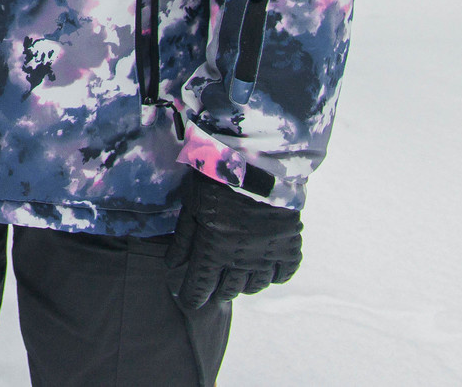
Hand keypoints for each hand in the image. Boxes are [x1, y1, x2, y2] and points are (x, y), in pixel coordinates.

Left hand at [166, 172, 302, 309]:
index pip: (200, 287)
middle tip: (212, 286)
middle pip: (228, 290)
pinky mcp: (289, 246)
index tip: (188, 299)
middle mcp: (241, 260)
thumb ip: (183, 240)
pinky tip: (265, 272)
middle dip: (217, 291)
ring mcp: (267, 255)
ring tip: (236, 279)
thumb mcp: (191, 207)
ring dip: (243, 286)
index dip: (192, 297)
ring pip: (255, 286)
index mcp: (213, 251)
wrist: (256, 162)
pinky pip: (283, 274)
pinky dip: (273, 277)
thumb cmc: (215, 181)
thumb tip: (172, 266)